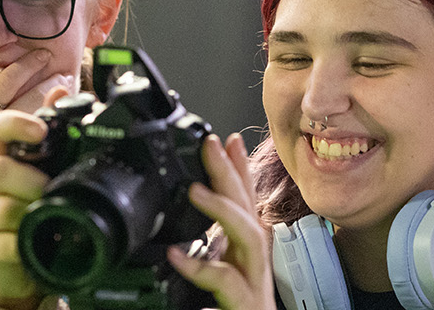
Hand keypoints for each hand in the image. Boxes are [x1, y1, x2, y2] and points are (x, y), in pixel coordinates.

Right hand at [0, 87, 73, 309]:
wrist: (11, 256)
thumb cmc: (24, 202)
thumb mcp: (36, 165)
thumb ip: (45, 130)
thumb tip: (63, 91)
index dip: (16, 125)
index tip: (41, 131)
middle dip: (30, 179)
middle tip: (51, 188)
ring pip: (1, 208)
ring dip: (30, 211)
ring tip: (48, 214)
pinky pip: (7, 244)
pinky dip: (25, 243)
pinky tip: (38, 240)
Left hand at [169, 133, 275, 309]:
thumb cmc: (240, 304)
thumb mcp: (226, 268)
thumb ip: (218, 242)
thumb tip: (201, 220)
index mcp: (245, 249)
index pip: (246, 201)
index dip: (239, 168)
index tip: (227, 140)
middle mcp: (253, 261)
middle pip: (248, 208)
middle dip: (232, 173)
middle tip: (211, 145)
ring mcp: (252, 282)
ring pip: (249, 239)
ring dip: (225, 210)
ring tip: (196, 191)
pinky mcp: (245, 304)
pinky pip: (227, 284)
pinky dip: (203, 270)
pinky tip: (179, 258)